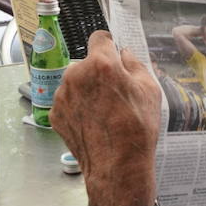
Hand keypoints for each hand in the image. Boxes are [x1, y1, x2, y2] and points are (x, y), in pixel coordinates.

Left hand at [51, 31, 160, 205]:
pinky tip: (94, 122)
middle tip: (115, 92)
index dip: (108, 44)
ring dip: (87, 90)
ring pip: (76, 83)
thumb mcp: (149, 90)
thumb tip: (125, 55)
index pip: (99, 38)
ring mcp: (62, 95)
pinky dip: (78, 108)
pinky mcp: (55, 113)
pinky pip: (68, 101)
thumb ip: (135, 65)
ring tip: (105, 112)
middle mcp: (75, 75)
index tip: (111, 50)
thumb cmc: (136, 130)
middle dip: (99, 72)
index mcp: (100, 64)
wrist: (117, 167)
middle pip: (87, 63)